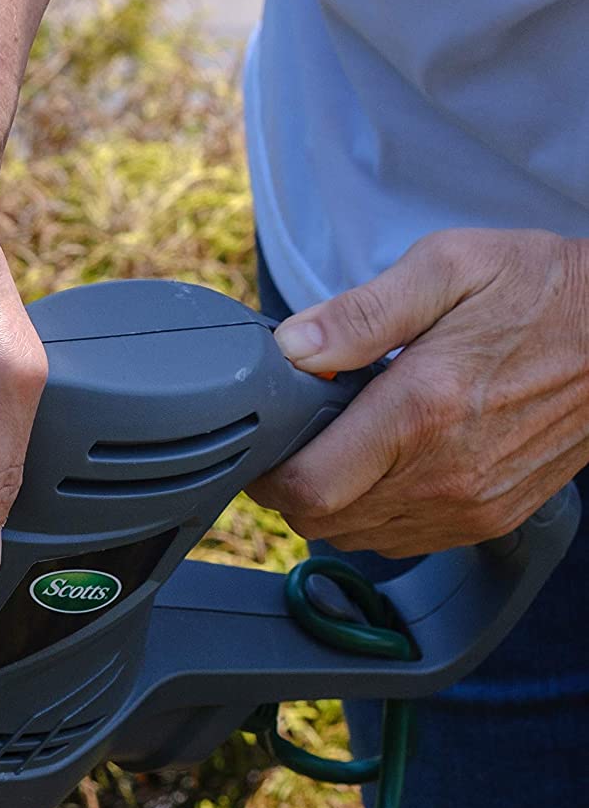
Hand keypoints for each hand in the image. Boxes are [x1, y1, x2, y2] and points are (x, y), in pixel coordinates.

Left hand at [249, 228, 588, 556]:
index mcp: (420, 413)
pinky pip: (403, 540)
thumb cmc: (542, 291)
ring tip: (346, 448)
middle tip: (300, 440)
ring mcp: (470, 505)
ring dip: (334, 504)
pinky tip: (387, 467)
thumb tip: (292, 347)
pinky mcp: (491, 519)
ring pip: (358, 538)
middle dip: (293, 488)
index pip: (308, 488)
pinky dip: (377, 515)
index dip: (268, 476)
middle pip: (323, 521)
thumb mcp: (448, 267)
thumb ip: (361, 312)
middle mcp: (444, 473)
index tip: (266, 445)